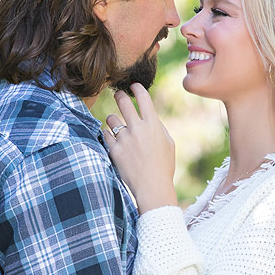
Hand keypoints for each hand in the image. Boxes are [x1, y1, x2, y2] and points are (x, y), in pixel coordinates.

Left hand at [101, 84, 178, 212]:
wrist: (152, 188)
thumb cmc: (163, 167)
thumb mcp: (168, 144)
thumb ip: (158, 127)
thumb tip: (149, 116)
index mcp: (153, 125)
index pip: (143, 98)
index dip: (137, 88)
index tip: (133, 86)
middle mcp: (138, 128)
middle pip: (123, 102)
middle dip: (119, 96)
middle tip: (117, 95)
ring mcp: (124, 139)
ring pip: (111, 118)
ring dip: (113, 120)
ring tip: (116, 125)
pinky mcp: (114, 150)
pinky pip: (105, 134)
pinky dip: (108, 136)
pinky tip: (113, 140)